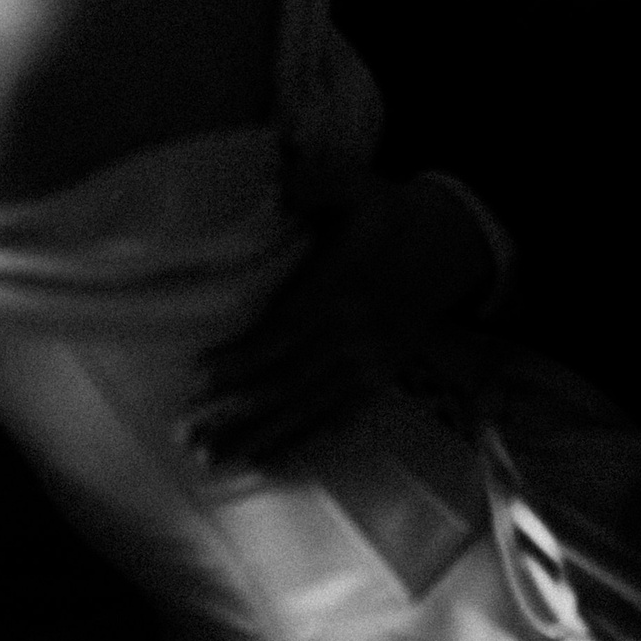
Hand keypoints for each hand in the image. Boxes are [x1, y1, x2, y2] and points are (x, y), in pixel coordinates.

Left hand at [187, 171, 511, 468]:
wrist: (452, 247)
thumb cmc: (389, 213)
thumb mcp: (356, 184)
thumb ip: (313, 182)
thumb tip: (273, 180)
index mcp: (343, 287)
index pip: (286, 331)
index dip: (244, 357)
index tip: (200, 376)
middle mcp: (355, 335)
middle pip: (288, 381)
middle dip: (236, 411)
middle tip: (187, 436)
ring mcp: (368, 364)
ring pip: (305, 408)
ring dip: (256, 436)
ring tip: (211, 459)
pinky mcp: (377, 381)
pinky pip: (332, 419)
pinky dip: (295, 442)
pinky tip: (261, 460)